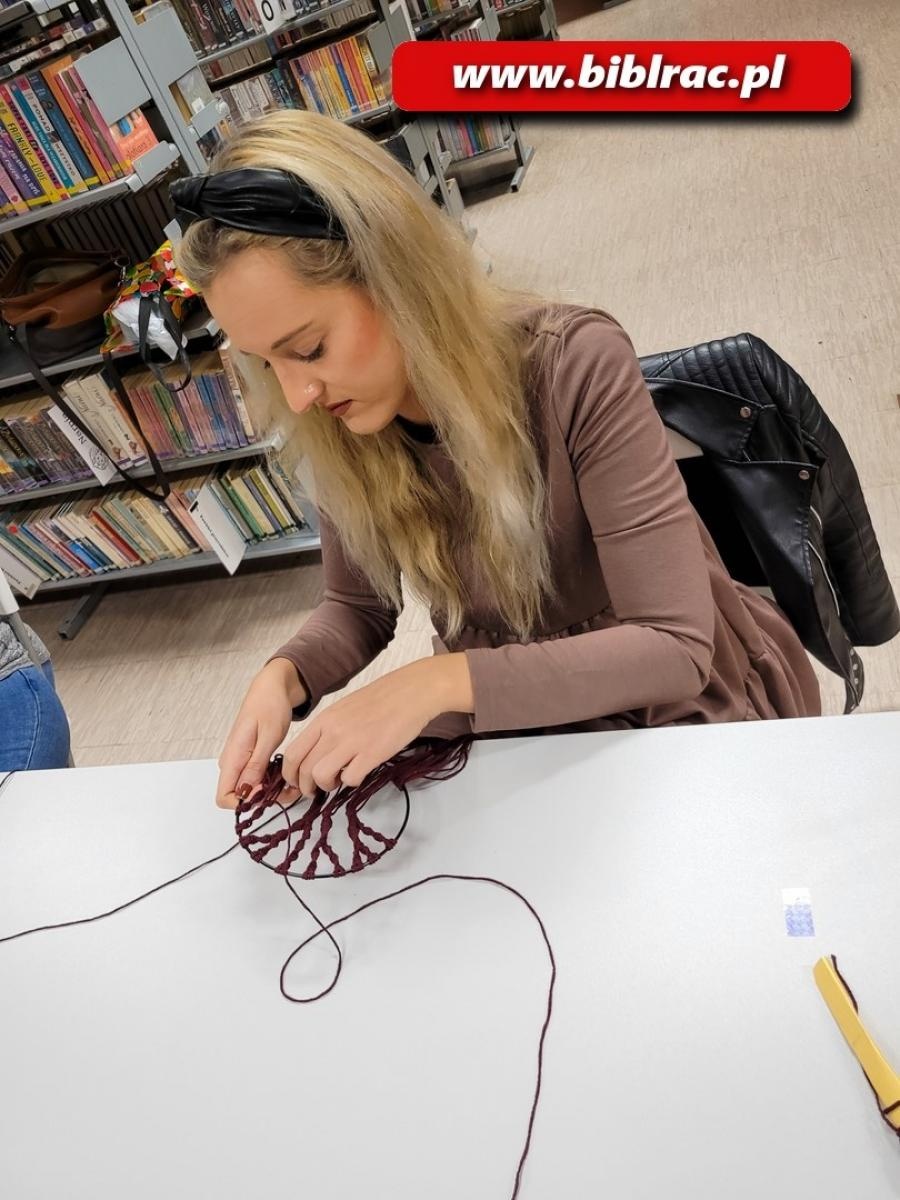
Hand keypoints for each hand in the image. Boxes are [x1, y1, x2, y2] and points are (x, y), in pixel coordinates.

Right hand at [216, 658, 305, 808]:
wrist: (271, 688)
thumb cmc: (270, 705)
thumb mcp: (268, 735)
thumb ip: (256, 764)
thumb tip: (247, 791)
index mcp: (233, 757)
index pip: (223, 797)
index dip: (245, 803)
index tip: (267, 794)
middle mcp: (232, 762)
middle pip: (238, 797)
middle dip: (262, 800)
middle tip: (289, 790)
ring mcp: (240, 761)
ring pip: (248, 790)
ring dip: (269, 792)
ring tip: (292, 783)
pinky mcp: (249, 759)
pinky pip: (255, 779)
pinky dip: (271, 782)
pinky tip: (286, 776)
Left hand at [281, 653, 472, 795]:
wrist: (411, 692)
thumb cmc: (381, 700)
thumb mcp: (344, 710)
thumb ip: (328, 731)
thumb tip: (318, 755)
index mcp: (324, 720)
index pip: (292, 753)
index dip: (290, 774)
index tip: (298, 782)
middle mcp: (333, 731)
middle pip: (303, 769)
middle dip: (305, 787)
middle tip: (315, 790)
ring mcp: (351, 743)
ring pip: (321, 776)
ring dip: (327, 785)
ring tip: (338, 781)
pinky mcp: (372, 754)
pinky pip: (350, 779)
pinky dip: (351, 782)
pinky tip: (360, 773)